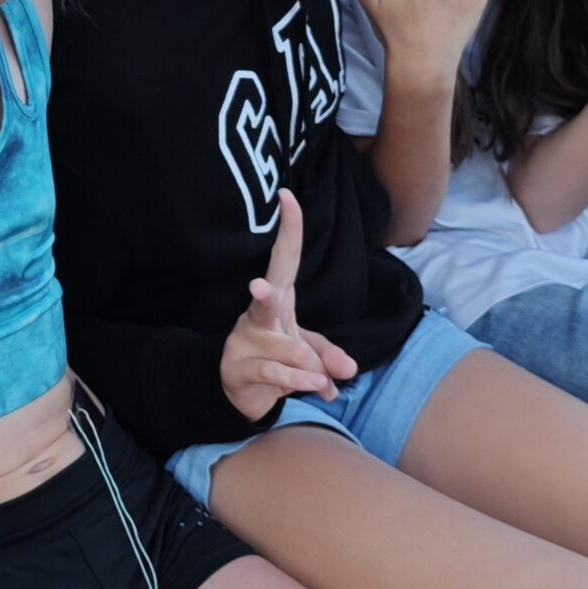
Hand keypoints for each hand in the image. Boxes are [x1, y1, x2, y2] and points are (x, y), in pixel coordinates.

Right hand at [218, 193, 358, 423]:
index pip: (285, 259)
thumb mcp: (307, 352)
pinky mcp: (239, 368)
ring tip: (320, 381)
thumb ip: (329, 355)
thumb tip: (348, 369)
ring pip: (289, 349)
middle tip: (257, 287)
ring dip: (312, 370)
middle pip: (267, 298)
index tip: (287, 197)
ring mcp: (244, 340)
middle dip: (265, 294)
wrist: (240, 391)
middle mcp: (257, 315)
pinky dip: (300, 382)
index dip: (288, 230)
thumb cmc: (276, 359)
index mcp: (278, 300)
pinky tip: (316, 388)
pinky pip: (278, 374)